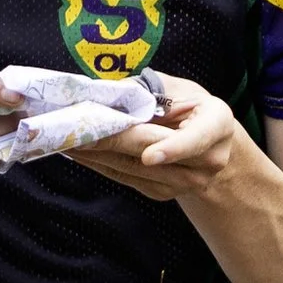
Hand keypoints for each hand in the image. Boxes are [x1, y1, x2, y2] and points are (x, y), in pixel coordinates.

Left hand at [68, 71, 244, 197]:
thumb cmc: (192, 108)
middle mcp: (207, 162)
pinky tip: (77, 151)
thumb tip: (109, 92)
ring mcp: (184, 183)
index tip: (149, 156)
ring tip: (65, 139)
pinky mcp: (161, 193)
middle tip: (78, 132)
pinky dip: (98, 164)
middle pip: (151, 155)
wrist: (210, 145)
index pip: (195, 140)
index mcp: (217, 126)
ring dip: (96, 154)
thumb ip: (152, 90)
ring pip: (132, 169)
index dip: (171, 149)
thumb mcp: (181, 89)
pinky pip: (124, 177)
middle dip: (112, 143)